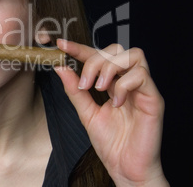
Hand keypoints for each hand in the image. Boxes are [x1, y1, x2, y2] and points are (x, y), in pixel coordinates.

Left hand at [54, 39, 168, 186]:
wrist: (125, 168)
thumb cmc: (110, 142)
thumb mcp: (86, 113)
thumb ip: (75, 90)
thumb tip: (61, 68)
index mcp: (112, 83)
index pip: (97, 56)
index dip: (79, 48)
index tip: (61, 45)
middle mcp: (128, 81)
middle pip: (116, 49)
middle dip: (95, 60)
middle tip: (84, 83)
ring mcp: (142, 88)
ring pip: (133, 55)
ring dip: (110, 67)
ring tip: (98, 88)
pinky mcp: (154, 99)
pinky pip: (142, 76)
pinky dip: (124, 85)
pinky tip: (116, 102)